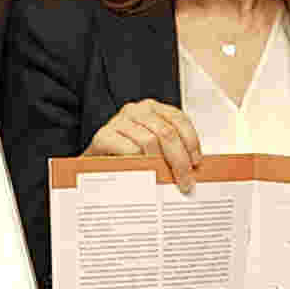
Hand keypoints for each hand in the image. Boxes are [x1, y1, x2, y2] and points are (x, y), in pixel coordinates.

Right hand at [85, 99, 204, 192]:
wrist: (93, 163)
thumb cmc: (125, 155)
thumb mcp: (152, 146)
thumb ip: (170, 149)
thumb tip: (193, 167)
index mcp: (151, 109)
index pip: (179, 119)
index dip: (191, 141)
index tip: (196, 162)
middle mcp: (136, 110)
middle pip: (167, 132)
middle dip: (180, 159)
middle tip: (185, 180)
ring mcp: (118, 121)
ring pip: (150, 141)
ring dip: (162, 164)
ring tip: (167, 180)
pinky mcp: (103, 136)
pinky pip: (129, 150)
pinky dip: (141, 163)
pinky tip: (146, 173)